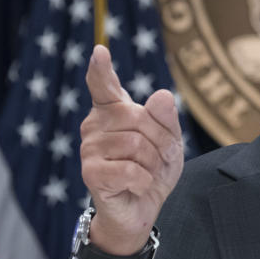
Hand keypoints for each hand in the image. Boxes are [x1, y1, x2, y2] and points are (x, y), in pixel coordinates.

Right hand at [80, 45, 183, 254]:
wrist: (142, 207)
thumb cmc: (153, 167)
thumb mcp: (170, 140)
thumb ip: (166, 118)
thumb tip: (161, 96)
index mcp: (114, 110)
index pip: (103, 85)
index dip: (101, 69)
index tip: (100, 51)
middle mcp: (96, 124)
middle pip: (140, 119)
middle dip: (162, 140)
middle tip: (161, 158)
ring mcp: (89, 148)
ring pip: (137, 146)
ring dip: (153, 163)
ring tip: (147, 172)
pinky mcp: (90, 173)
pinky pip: (130, 170)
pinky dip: (144, 181)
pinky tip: (137, 185)